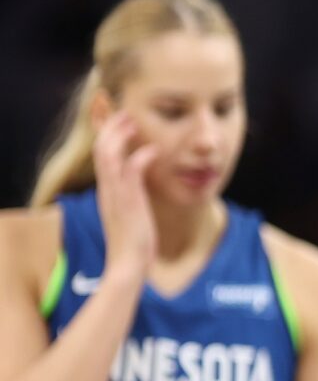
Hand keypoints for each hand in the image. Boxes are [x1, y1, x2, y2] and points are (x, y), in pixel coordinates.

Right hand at [91, 112, 158, 279]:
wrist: (128, 266)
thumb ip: (131, 198)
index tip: (118, 121)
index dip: (105, 135)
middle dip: (111, 127)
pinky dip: (140, 157)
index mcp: (107, 192)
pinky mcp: (128, 202)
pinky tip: (154, 151)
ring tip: (133, 122)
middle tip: (126, 114)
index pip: (100, 156)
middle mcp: (107, 190)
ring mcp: (115, 195)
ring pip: (108, 154)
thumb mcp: (130, 215)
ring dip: (120, 135)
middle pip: (100, 148)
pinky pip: (130, 171)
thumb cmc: (133, 244)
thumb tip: (138, 189)